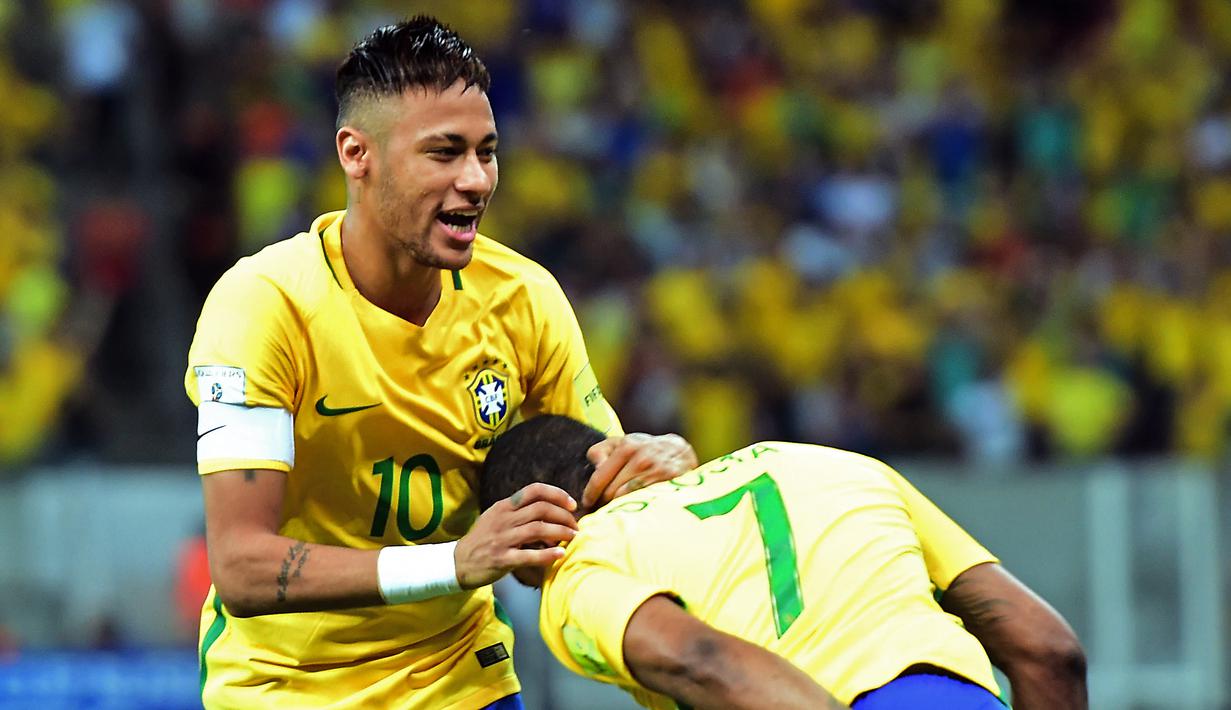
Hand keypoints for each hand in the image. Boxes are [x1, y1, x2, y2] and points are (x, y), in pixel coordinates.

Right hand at [454, 483, 578, 588]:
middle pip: (541, 509)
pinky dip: (547, 554)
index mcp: (505, 506)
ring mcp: (502, 539)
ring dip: (560, 532)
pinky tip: (560, 554)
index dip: (557, 494)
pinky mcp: (502, 559)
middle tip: (576, 525)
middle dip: (564, 516)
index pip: (534, 490)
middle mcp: (504, 519)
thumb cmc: (484, 539)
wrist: (458, 562)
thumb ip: (520, 511)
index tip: (572, 504)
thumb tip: (551, 511)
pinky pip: (529, 555)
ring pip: (538, 529)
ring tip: (573, 537)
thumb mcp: (497, 517)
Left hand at [582, 433, 697, 508]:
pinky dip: (635, 510)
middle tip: (600, 510)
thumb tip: (595, 467)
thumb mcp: (622, 442)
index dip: (590, 493)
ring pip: (627, 500)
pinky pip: (644, 503)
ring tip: (613, 513)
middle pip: (611, 492)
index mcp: (626, 446)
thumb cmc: (644, 449)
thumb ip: (601, 451)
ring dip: (616, 509)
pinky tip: (631, 512)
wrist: (680, 452)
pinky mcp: (669, 484)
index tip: (587, 502)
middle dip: (602, 503)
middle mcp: (641, 458)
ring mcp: (656, 472)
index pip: (600, 477)